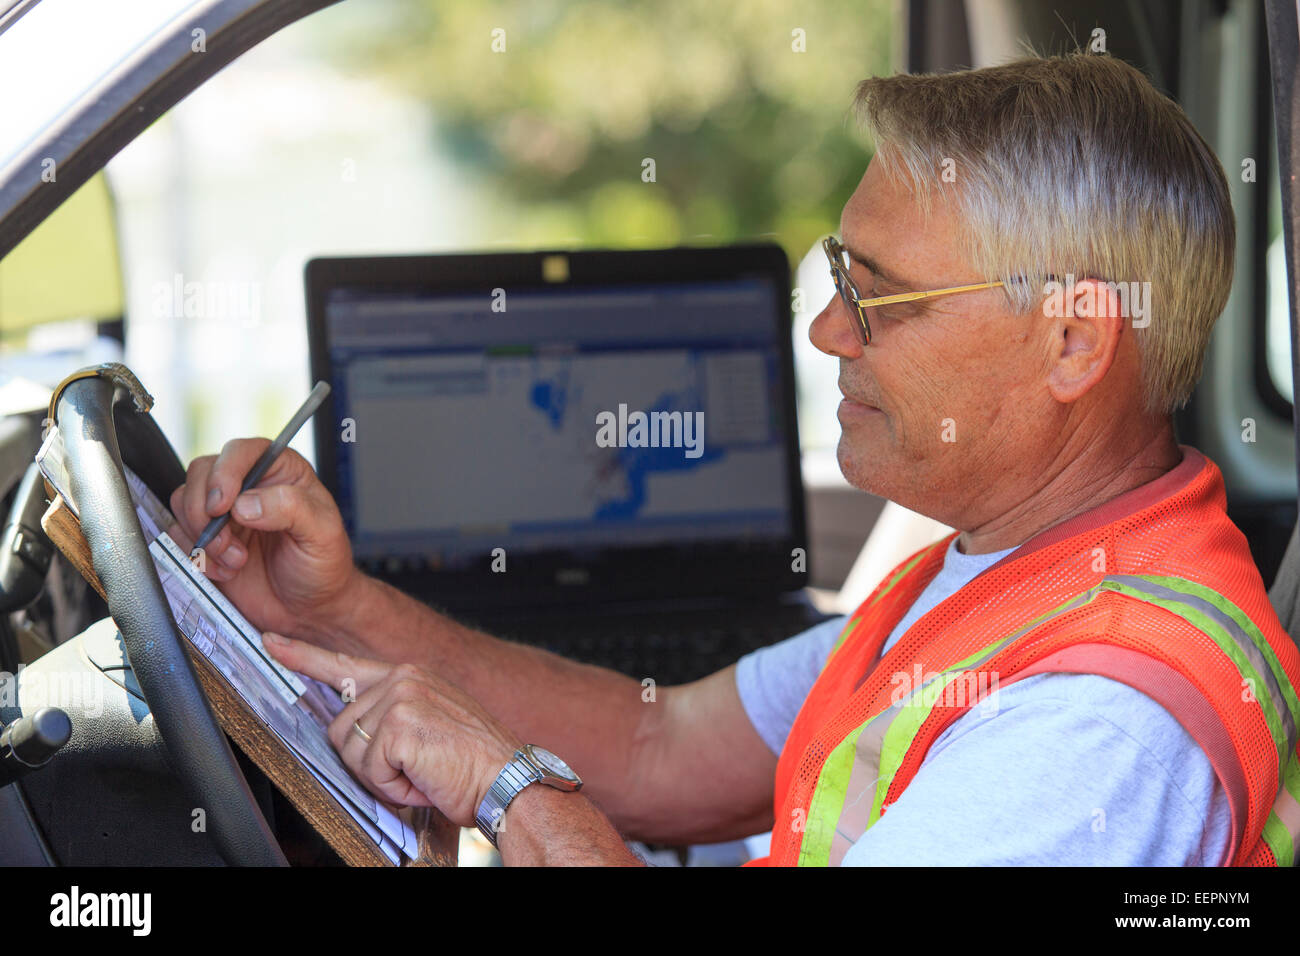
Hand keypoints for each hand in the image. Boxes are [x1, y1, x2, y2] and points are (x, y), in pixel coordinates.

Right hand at [168, 438, 360, 641]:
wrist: (308, 609)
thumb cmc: (323, 565)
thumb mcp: (322, 533)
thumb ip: (291, 508)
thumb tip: (245, 503)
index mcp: (280, 471)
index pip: (241, 452)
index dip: (225, 472)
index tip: (223, 504)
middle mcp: (248, 485)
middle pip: (202, 472)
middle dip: (207, 511)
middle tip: (229, 543)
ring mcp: (224, 513)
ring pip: (185, 501)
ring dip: (203, 535)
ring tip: (236, 561)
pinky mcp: (206, 539)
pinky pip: (179, 535)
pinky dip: (196, 556)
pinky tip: (227, 572)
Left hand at [264, 632, 520, 826]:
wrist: (510, 780)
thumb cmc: (477, 762)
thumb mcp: (432, 726)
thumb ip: (392, 716)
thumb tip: (353, 727)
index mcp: (411, 675)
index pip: (346, 664)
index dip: (304, 656)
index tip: (273, 643)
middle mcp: (405, 677)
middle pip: (341, 728)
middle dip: (369, 761)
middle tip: (414, 768)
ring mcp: (402, 697)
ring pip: (352, 751)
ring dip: (383, 777)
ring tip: (423, 772)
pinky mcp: (400, 725)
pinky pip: (369, 769)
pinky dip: (394, 787)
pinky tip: (424, 778)